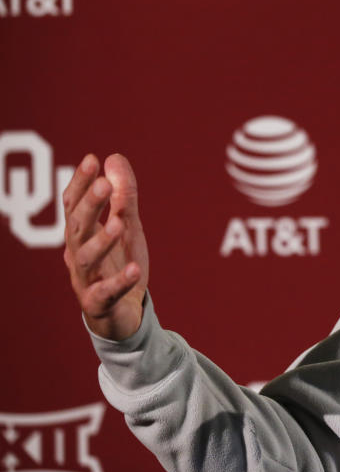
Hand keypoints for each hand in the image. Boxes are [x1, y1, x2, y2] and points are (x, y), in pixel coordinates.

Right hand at [63, 153, 149, 340]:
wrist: (124, 313)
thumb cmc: (119, 263)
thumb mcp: (126, 226)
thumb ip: (122, 195)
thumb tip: (113, 157)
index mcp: (81, 234)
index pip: (73, 205)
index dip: (80, 183)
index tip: (91, 160)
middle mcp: (77, 255)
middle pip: (77, 228)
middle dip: (89, 205)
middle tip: (103, 183)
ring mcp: (86, 280)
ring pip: (86, 259)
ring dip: (101, 240)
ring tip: (118, 223)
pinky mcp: (99, 304)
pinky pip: (107, 292)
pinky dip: (119, 281)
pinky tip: (134, 269)